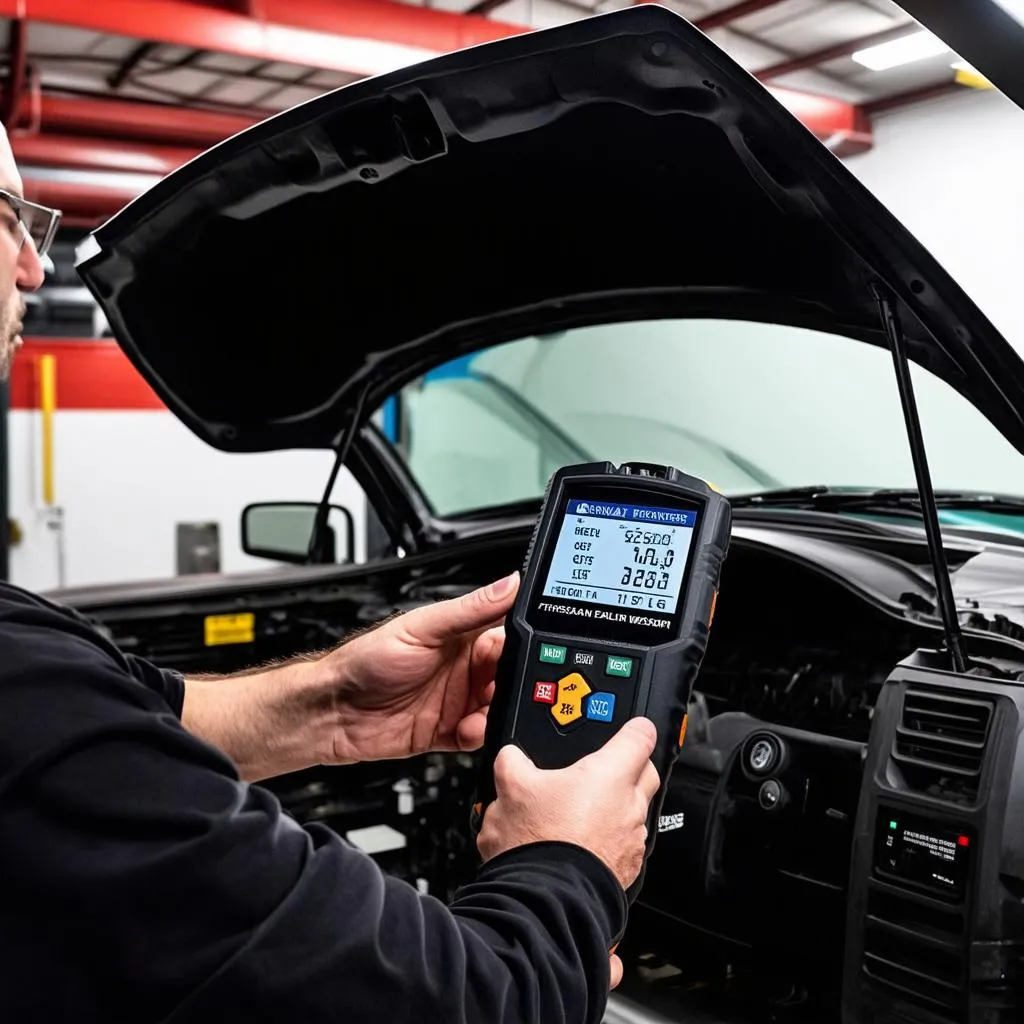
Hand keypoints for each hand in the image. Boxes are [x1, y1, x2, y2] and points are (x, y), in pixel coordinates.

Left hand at [324, 572, 520, 762]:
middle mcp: (461, 668)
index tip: (524, 655)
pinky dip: (480, 736)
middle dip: (512, 686)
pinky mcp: (448, 731)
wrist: (333, 711)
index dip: (519, 647)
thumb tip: (509, 582)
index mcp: (460, 636)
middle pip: (507, 677)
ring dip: (496, 713)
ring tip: (480, 712)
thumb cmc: (367, 660)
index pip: (505, 637)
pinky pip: (479, 737)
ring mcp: (456, 700)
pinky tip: (466, 730)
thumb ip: (470, 609)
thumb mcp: (423, 628)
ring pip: (498, 709)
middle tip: (501, 689)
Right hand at [476, 717, 660, 890]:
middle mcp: (629, 806)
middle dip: (632, 767)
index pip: (640, 737)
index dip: (637, 727)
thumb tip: (511, 756)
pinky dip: (609, 841)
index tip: (635, 725)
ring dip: (616, 808)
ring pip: (635, 813)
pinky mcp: (626, 871)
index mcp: (609, 775)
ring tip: (583, 812)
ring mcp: (631, 841)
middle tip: (606, 768)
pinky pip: (625, 846)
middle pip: (646, 774)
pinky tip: (582, 844)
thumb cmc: (536, 842)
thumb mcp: (510, 788)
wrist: (543, 901)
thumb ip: (513, 761)